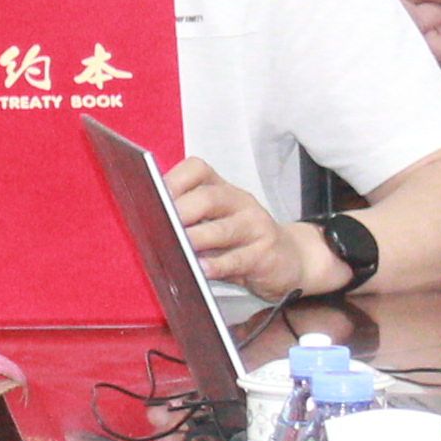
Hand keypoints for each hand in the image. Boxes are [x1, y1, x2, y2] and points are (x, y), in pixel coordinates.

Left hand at [163, 155, 326, 296]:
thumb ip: (190, 219)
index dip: (173, 180)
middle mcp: (239, 202)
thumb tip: (149, 224)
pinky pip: (240, 259)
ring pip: (224, 229)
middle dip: (181, 211)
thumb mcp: (217, 223)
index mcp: (221, 190)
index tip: (150, 194)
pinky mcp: (266, 255)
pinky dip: (219, 265)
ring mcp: (255, 227)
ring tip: (176, 247)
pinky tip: (202, 270)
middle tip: (161, 224)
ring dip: (197, 239)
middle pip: (208, 198)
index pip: (197, 170)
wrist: (291, 259)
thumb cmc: (242, 241)